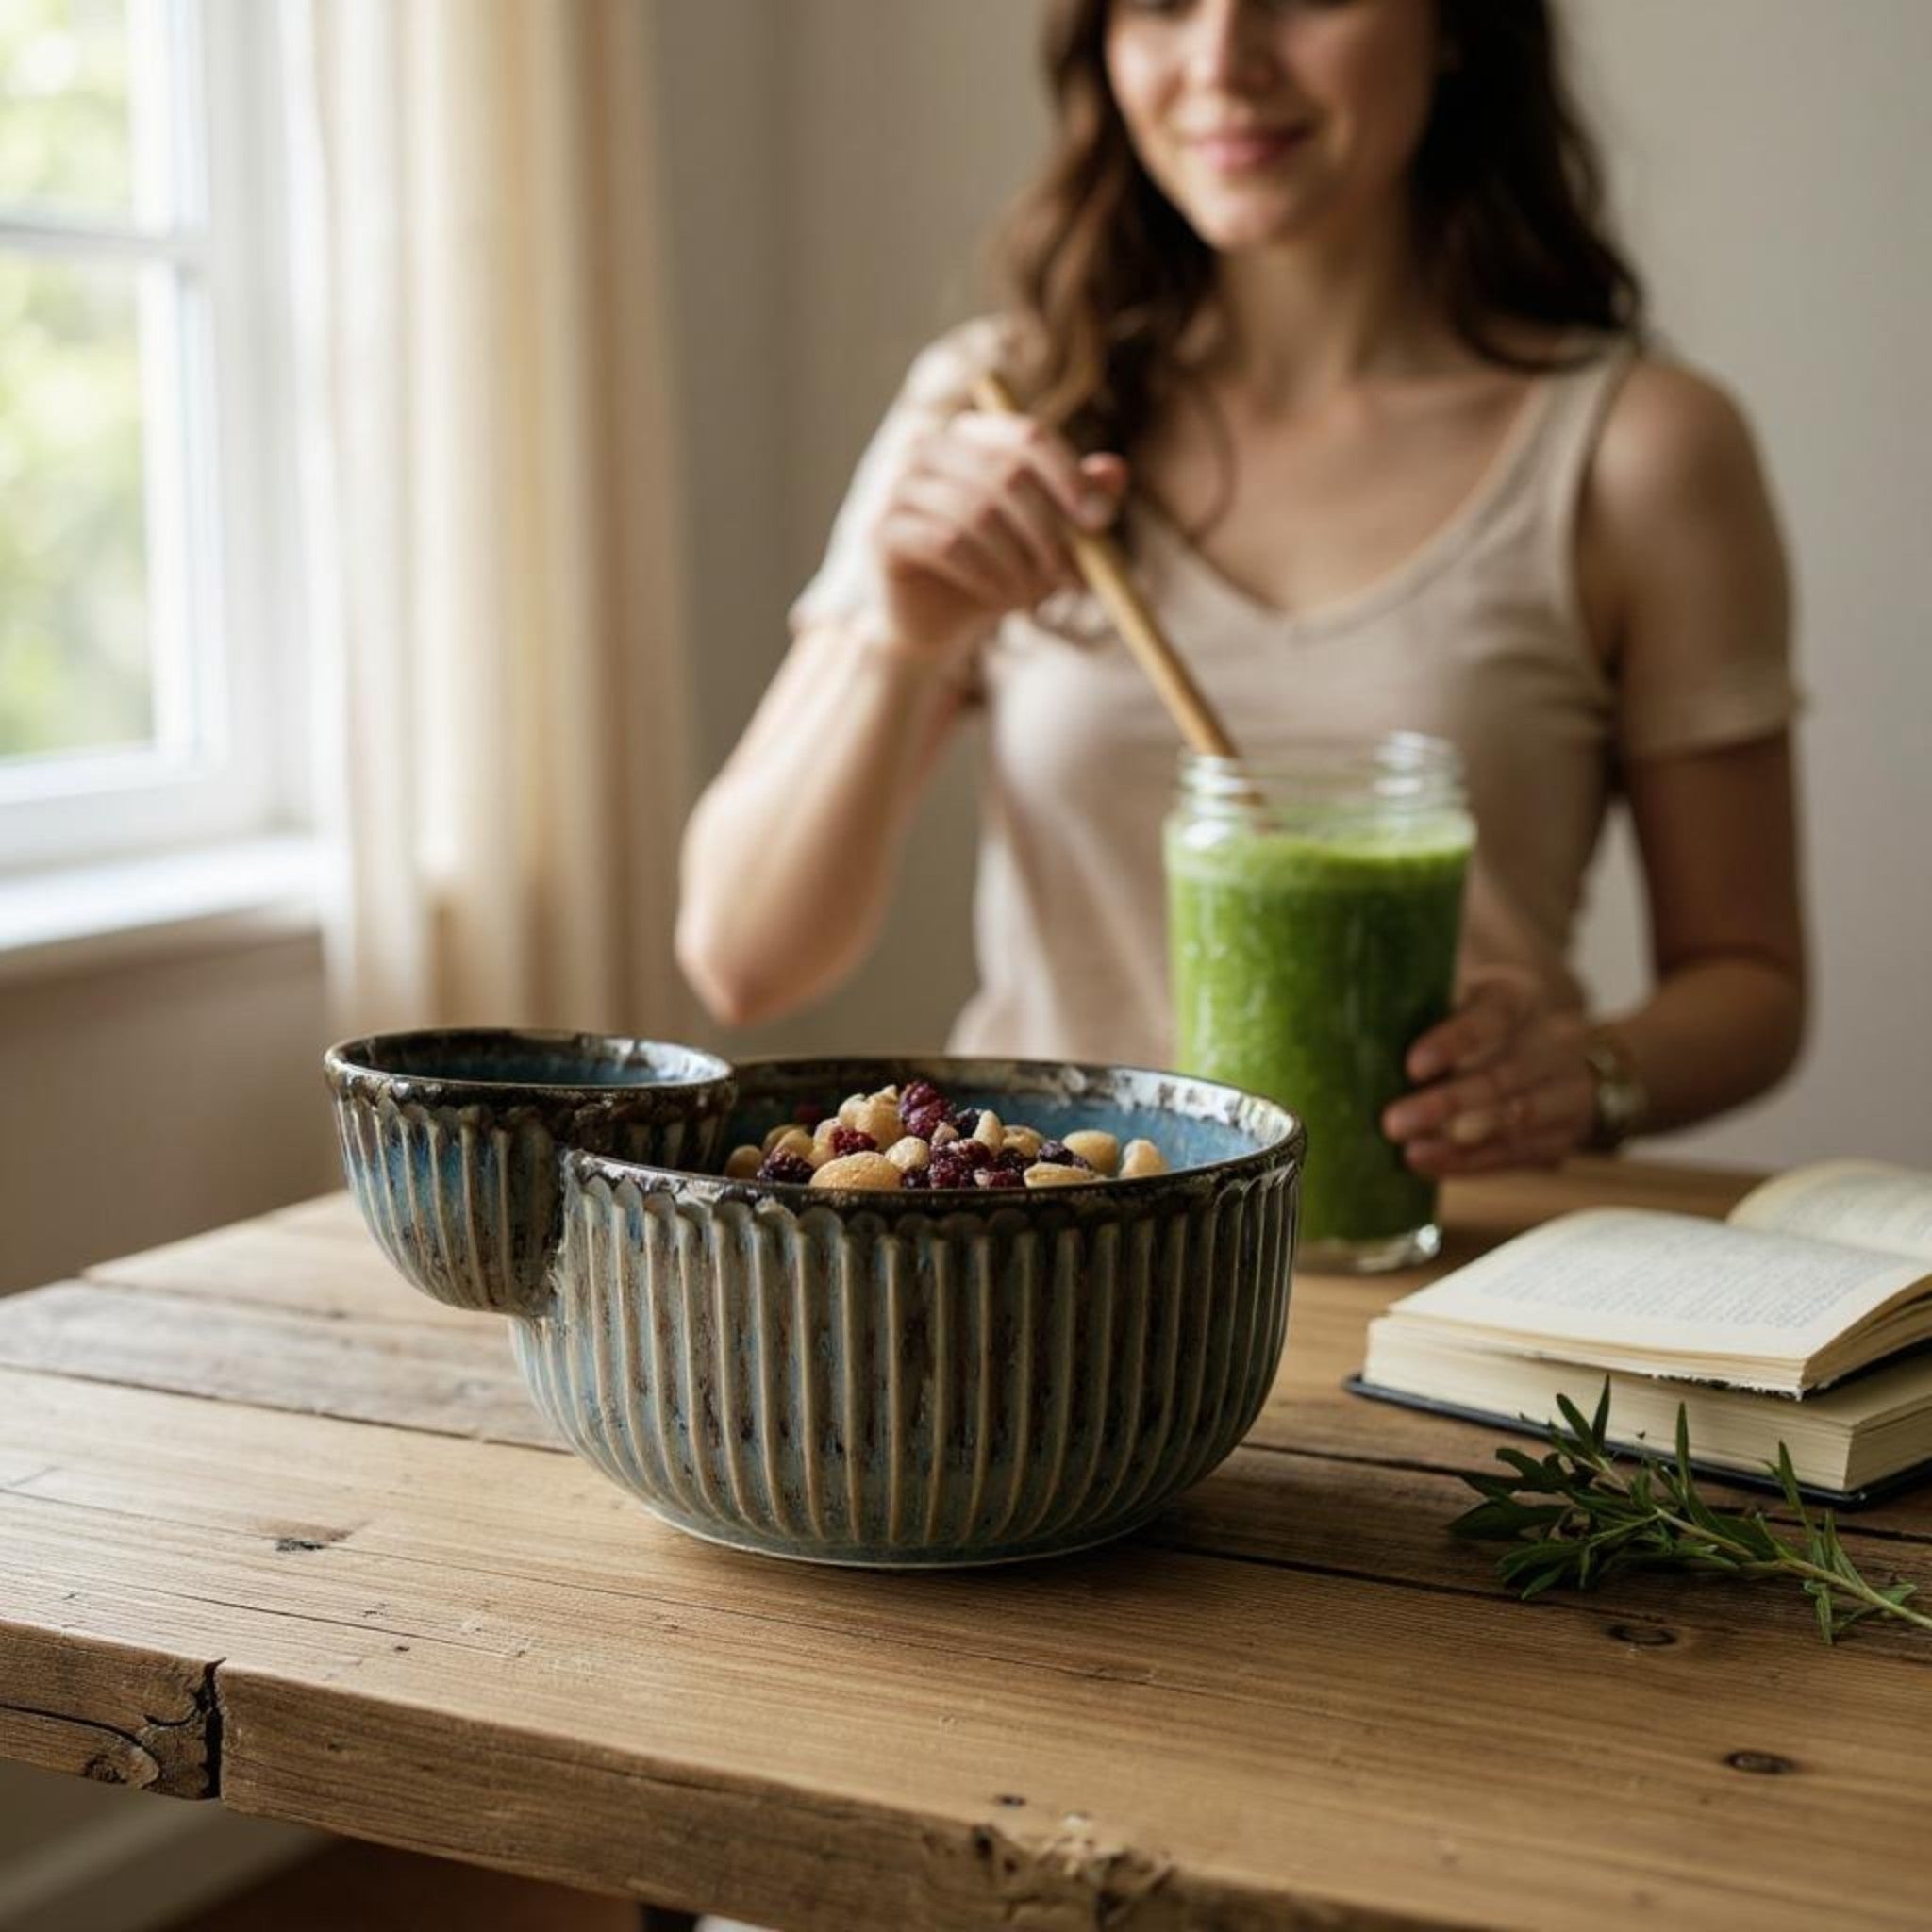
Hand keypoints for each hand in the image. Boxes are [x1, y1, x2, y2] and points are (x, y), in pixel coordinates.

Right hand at [870, 409, 1128, 660]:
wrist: (935, 625)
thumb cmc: (995, 570)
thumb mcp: (1048, 537)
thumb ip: (1080, 501)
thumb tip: (1115, 472)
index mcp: (970, 435)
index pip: (1027, 435)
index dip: (1068, 476)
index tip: (1100, 522)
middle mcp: (927, 446)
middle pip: (1006, 474)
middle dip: (1049, 530)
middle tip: (1074, 576)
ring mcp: (897, 485)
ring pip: (978, 513)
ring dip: (1018, 560)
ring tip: (1035, 594)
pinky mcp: (881, 529)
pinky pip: (947, 544)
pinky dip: (985, 575)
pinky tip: (1000, 598)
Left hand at [1381, 968, 1597, 1176]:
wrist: (1525, 1039)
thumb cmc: (1464, 1018)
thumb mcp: (1446, 993)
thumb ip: (1413, 1007)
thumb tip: (1355, 1028)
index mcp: (1521, 996)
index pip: (1492, 1017)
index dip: (1455, 1042)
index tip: (1412, 1066)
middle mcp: (1557, 1040)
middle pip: (1504, 1075)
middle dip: (1447, 1104)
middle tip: (1394, 1123)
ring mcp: (1570, 1088)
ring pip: (1520, 1118)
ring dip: (1460, 1142)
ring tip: (1411, 1152)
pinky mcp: (1566, 1132)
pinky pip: (1519, 1153)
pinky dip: (1472, 1162)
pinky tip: (1431, 1163)